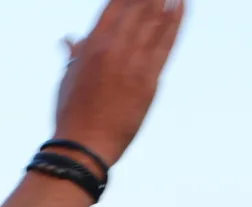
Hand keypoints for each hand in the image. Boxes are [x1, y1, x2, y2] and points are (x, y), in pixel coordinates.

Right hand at [53, 0, 184, 169]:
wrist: (85, 146)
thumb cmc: (72, 114)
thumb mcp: (68, 78)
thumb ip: (75, 54)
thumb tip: (69, 39)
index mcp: (92, 46)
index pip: (114, 6)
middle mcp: (113, 49)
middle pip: (137, 8)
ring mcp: (132, 63)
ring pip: (154, 21)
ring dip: (164, 0)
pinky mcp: (149, 80)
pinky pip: (166, 44)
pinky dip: (176, 22)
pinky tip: (182, 5)